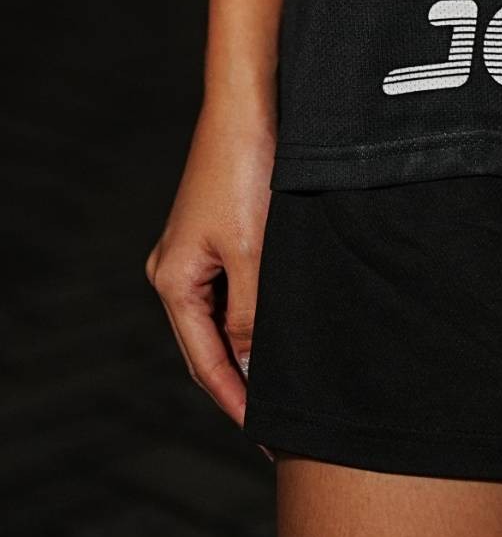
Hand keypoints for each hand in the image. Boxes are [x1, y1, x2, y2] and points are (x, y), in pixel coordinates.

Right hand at [146, 98, 275, 423]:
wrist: (251, 101)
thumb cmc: (247, 169)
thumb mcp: (253, 253)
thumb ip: (252, 315)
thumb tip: (254, 368)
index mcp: (174, 281)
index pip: (205, 362)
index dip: (236, 401)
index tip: (267, 436)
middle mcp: (178, 270)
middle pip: (213, 344)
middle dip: (245, 382)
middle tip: (285, 419)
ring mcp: (199, 250)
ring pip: (229, 317)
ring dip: (256, 347)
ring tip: (293, 381)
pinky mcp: (223, 231)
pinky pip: (240, 288)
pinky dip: (261, 312)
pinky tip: (290, 325)